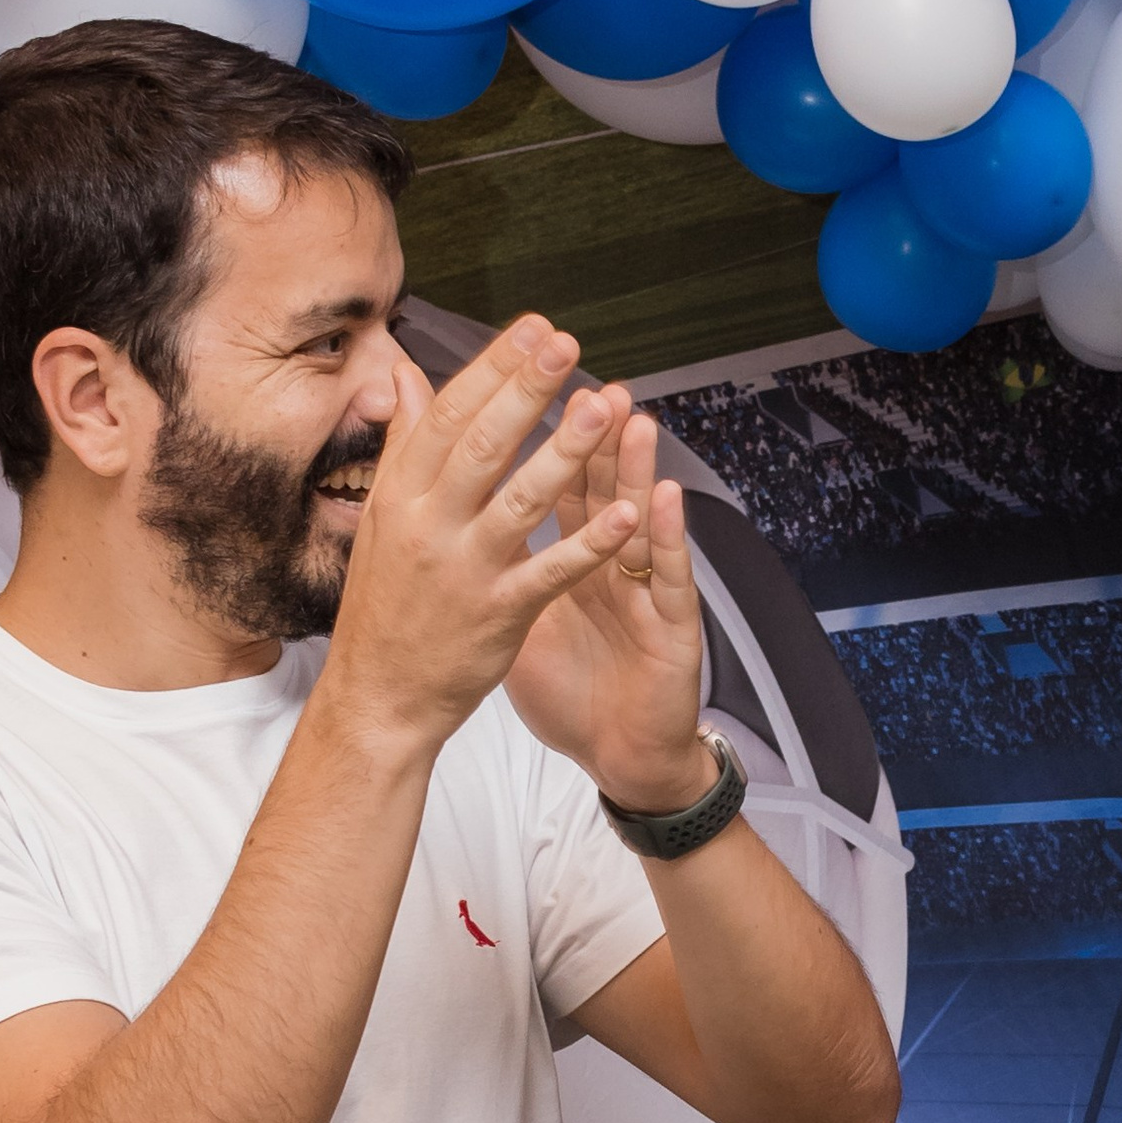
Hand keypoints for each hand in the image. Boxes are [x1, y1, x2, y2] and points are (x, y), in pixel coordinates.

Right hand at [324, 318, 644, 765]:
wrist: (377, 695)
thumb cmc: (385, 604)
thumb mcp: (381, 517)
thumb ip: (402, 445)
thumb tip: (406, 376)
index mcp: (399, 495)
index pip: (447, 416)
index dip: (493, 369)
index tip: (532, 328)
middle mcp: (427, 525)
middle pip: (480, 444)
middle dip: (526, 389)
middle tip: (567, 343)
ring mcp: (462, 570)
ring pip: (518, 500)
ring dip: (565, 451)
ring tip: (605, 407)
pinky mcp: (496, 615)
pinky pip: (548, 572)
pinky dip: (588, 543)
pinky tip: (626, 513)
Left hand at [504, 393, 710, 810]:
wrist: (626, 755)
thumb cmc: (576, 691)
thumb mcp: (521, 620)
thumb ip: (493, 563)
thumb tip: (447, 523)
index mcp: (571, 560)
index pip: (551, 482)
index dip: (532, 433)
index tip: (511, 381)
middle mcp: (612, 566)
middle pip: (598, 485)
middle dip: (584, 427)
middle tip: (576, 367)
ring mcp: (645, 593)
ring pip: (638, 518)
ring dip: (632, 464)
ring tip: (627, 411)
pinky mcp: (674, 629)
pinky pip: (667, 580)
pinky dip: (662, 539)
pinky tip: (663, 498)